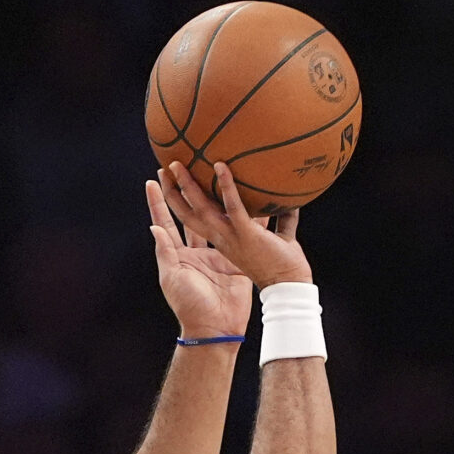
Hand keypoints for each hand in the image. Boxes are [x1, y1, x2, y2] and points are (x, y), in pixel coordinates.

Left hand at [147, 177, 252, 338]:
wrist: (218, 327)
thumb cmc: (190, 305)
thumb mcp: (173, 278)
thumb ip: (166, 252)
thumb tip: (154, 226)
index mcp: (178, 255)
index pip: (165, 222)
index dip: (159, 202)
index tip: (154, 180)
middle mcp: (197, 251)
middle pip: (190, 215)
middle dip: (186, 192)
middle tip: (183, 169)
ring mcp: (217, 255)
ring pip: (215, 221)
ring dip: (214, 200)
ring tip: (214, 177)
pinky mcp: (236, 261)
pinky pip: (238, 236)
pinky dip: (241, 220)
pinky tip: (244, 203)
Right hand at [161, 161, 311, 289]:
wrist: (288, 290)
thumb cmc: (284, 267)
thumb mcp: (276, 241)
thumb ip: (279, 221)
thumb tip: (284, 203)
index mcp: (222, 242)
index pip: (193, 221)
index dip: (178, 204)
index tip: (169, 184)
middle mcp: (220, 240)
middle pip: (188, 214)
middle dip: (172, 193)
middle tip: (164, 168)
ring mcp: (231, 237)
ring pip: (202, 208)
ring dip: (188, 185)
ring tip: (177, 163)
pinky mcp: (246, 234)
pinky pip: (233, 206)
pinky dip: (226, 185)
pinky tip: (220, 166)